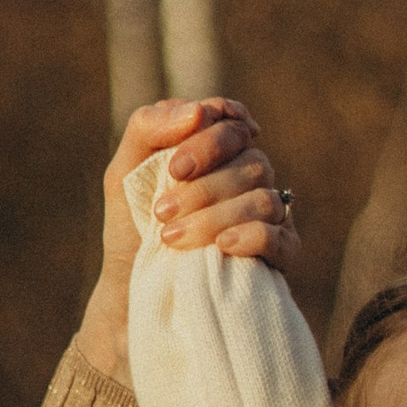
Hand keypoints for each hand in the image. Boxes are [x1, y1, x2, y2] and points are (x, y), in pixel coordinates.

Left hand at [78, 97, 293, 375]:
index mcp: (221, 152)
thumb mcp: (124, 173)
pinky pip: (282, 238)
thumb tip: (198, 111)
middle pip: (251, 161)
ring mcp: (269, 216)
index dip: (211, 139)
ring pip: (263, 199)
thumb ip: (150, 128)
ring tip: (172, 238)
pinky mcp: (279, 256)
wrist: (131, 295)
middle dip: (204, 186)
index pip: (234, 123)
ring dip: (215, 215)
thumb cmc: (132, 229)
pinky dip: (253, 236)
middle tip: (161, 211)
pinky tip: (221, 246)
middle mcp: (251, 178)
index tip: (176, 166)